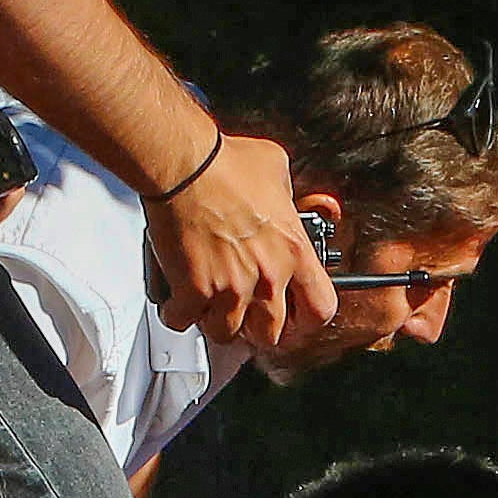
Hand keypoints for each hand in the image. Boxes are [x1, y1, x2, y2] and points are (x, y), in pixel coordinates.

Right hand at [145, 129, 333, 357]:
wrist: (184, 165)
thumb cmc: (226, 163)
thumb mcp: (276, 170)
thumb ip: (287, 196)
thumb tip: (286, 198)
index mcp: (294, 251)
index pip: (321, 310)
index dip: (308, 320)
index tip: (296, 317)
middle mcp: (267, 276)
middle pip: (270, 334)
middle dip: (256, 327)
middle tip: (246, 311)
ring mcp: (230, 287)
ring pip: (226, 334)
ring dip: (216, 321)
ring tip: (210, 303)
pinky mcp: (192, 290)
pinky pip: (184, 321)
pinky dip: (178, 313)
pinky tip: (177, 297)